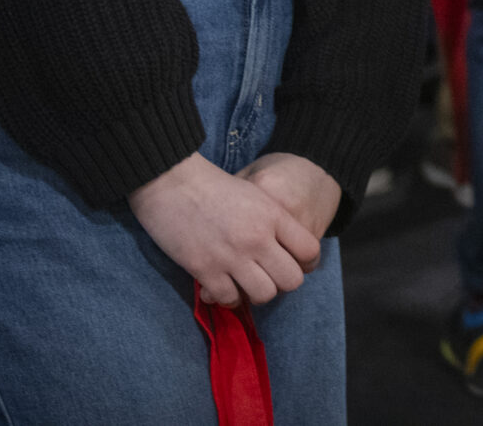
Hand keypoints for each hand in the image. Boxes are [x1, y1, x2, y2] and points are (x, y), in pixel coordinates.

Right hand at [130, 152, 321, 306]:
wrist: (172, 182)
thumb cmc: (213, 186)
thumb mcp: (255, 193)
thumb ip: (273, 220)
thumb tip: (287, 247)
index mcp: (273, 215)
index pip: (310, 250)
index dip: (306, 262)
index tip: (295, 263)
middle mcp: (258, 238)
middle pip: (292, 280)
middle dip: (283, 283)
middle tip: (269, 277)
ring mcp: (232, 256)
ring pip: (264, 295)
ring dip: (256, 293)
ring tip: (246, 284)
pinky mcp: (205, 269)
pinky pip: (229, 299)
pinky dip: (228, 297)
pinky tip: (223, 287)